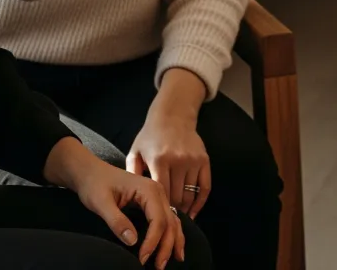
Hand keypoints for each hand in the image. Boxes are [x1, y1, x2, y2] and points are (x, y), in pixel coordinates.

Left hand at [47, 138, 183, 267]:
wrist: (91, 172)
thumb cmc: (95, 184)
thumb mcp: (101, 203)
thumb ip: (117, 221)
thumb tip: (133, 241)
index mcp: (148, 189)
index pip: (158, 219)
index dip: (153, 242)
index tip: (142, 259)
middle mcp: (157, 191)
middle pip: (169, 221)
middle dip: (166, 245)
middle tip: (158, 267)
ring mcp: (157, 196)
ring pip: (172, 220)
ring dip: (173, 241)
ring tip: (169, 261)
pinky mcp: (153, 201)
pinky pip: (167, 218)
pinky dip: (172, 233)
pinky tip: (172, 246)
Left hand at [129, 95, 209, 219]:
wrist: (173, 115)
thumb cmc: (150, 136)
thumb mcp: (135, 151)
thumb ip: (132, 174)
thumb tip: (131, 198)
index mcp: (159, 160)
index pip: (161, 194)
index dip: (159, 209)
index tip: (154, 219)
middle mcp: (178, 160)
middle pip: (176, 197)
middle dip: (171, 212)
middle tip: (165, 222)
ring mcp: (193, 159)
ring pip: (190, 195)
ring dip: (184, 209)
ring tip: (176, 218)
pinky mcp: (204, 159)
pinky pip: (205, 187)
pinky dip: (200, 203)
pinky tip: (193, 211)